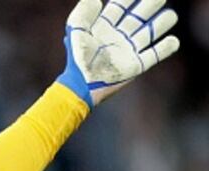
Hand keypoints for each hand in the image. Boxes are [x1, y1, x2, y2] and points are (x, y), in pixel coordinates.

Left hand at [56, 0, 179, 106]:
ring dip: (160, 24)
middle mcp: (117, 38)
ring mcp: (127, 51)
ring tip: (171, 15)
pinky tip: (173, 41)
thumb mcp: (76, 31)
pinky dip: (164, 49)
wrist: (82, 84)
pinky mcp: (135, 66)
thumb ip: (84, 12)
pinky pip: (153, 56)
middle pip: (137, 17)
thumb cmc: (76, 57)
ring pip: (148, 33)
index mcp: (103, 28)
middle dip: (148, 6)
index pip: (119, 8)